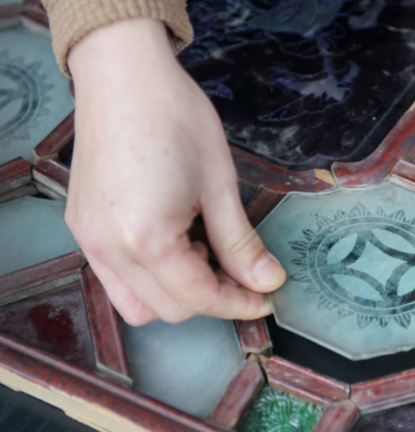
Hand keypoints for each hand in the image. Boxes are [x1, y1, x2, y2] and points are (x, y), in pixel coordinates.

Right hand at [66, 18, 285, 325]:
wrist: (124, 74)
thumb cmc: (176, 118)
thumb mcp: (220, 186)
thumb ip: (241, 244)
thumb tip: (268, 282)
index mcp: (147, 239)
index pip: (199, 298)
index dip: (238, 303)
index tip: (265, 298)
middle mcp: (109, 249)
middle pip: (167, 309)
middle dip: (211, 299)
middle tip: (241, 272)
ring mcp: (88, 240)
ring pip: (136, 303)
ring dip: (176, 294)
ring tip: (202, 251)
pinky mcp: (82, 228)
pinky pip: (116, 278)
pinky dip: (149, 278)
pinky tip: (174, 243)